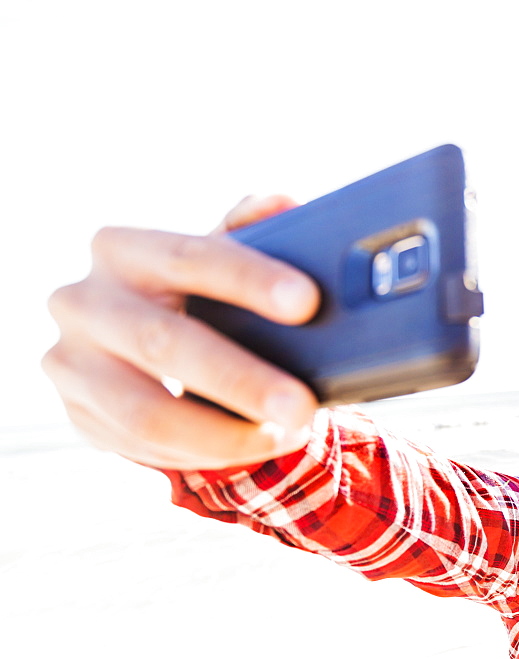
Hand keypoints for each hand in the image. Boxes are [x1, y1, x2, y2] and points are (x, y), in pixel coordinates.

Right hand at [42, 195, 321, 470]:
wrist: (126, 346)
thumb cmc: (189, 294)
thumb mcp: (215, 258)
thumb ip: (250, 231)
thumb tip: (285, 205)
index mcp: (123, 249)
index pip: (191, 256)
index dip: (250, 279)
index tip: (307, 302)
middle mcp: (84, 302)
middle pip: (165, 344)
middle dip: (242, 380)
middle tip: (302, 406)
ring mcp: (71, 363)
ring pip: (147, 414)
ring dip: (226, 435)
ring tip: (286, 436)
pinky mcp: (77, 414)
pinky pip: (144, 447)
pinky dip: (207, 453)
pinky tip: (252, 447)